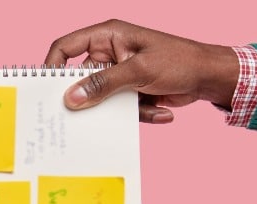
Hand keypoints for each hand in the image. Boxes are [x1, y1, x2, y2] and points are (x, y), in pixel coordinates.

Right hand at [46, 19, 239, 122]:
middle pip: (81, 79)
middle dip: (91, 97)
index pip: (66, 47)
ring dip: (123, 107)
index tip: (46, 89)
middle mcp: (109, 54)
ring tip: (145, 103)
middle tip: (87, 113)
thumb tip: (71, 98)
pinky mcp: (128, 91)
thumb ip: (103, 84)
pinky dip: (139, 111)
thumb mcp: (138, 71)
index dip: (51, 66)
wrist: (211, 77)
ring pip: (101, 98)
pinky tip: (160, 107)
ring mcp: (119, 74)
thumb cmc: (180, 61)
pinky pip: (119, 108)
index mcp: (107, 37)